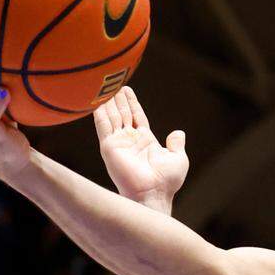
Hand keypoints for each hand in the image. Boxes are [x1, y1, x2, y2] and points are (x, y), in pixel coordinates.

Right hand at [94, 87, 187, 210]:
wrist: (154, 194)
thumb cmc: (167, 181)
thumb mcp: (178, 159)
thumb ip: (176, 144)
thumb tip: (178, 133)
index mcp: (145, 141)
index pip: (136, 117)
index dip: (132, 103)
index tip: (126, 89)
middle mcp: (129, 141)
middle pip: (122, 114)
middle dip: (118, 98)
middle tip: (113, 80)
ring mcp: (118, 143)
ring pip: (111, 116)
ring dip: (108, 101)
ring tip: (104, 85)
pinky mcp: (109, 147)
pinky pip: (103, 126)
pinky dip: (99, 112)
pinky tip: (96, 100)